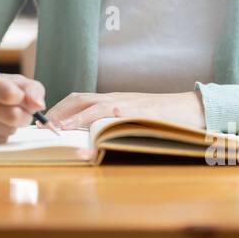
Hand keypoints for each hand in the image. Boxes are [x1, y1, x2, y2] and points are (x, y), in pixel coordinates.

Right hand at [0, 67, 46, 142]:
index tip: (20, 97)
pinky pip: (1, 140)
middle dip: (25, 115)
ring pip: (9, 130)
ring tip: (4, 115)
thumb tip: (39, 106)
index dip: (23, 99)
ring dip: (14, 126)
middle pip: (13, 116)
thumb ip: (31, 89)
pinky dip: (4, 134)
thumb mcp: (13, 81)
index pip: (10, 94)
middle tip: (21, 110)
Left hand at [44, 90, 205, 130]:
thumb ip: (112, 121)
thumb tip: (88, 136)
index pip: (79, 98)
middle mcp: (118, 99)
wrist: (195, 109)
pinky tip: (95, 139)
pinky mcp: (145, 116)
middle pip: (81, 98)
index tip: (42, 121)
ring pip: (97, 107)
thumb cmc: (163, 117)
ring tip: (59, 129)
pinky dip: (105, 129)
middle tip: (42, 126)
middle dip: (59, 111)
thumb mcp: (133, 116)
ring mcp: (131, 106)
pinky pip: (121, 122)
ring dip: (76, 118)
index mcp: (113, 99)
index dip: (58, 108)